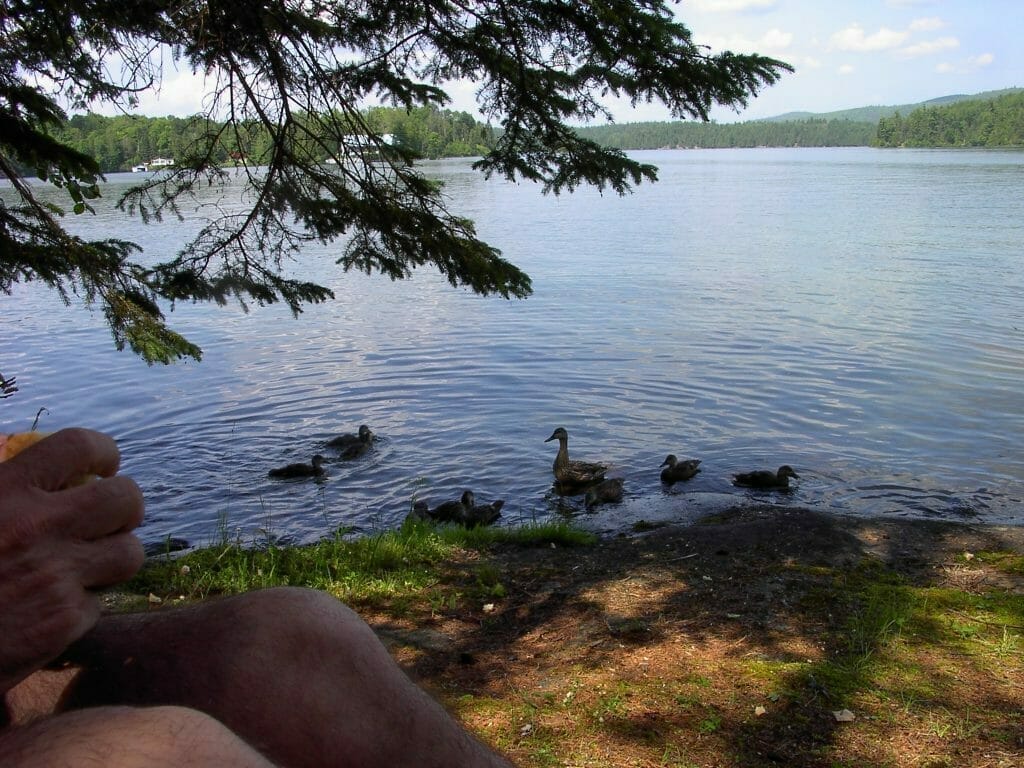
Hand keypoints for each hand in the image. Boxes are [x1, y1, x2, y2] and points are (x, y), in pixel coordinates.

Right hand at [0, 428, 143, 693]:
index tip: (104, 466)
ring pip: (128, 553)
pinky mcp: (63, 621)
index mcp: (5, 491)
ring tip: (87, 564)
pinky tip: (45, 612)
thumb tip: (45, 468)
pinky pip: (96, 603)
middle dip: (126, 508)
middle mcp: (37, 527)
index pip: (79, 446)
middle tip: (112, 519)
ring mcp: (56, 575)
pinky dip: (77, 608)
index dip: (103, 451)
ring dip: (114, 558)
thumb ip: (5, 490)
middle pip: (125, 499)